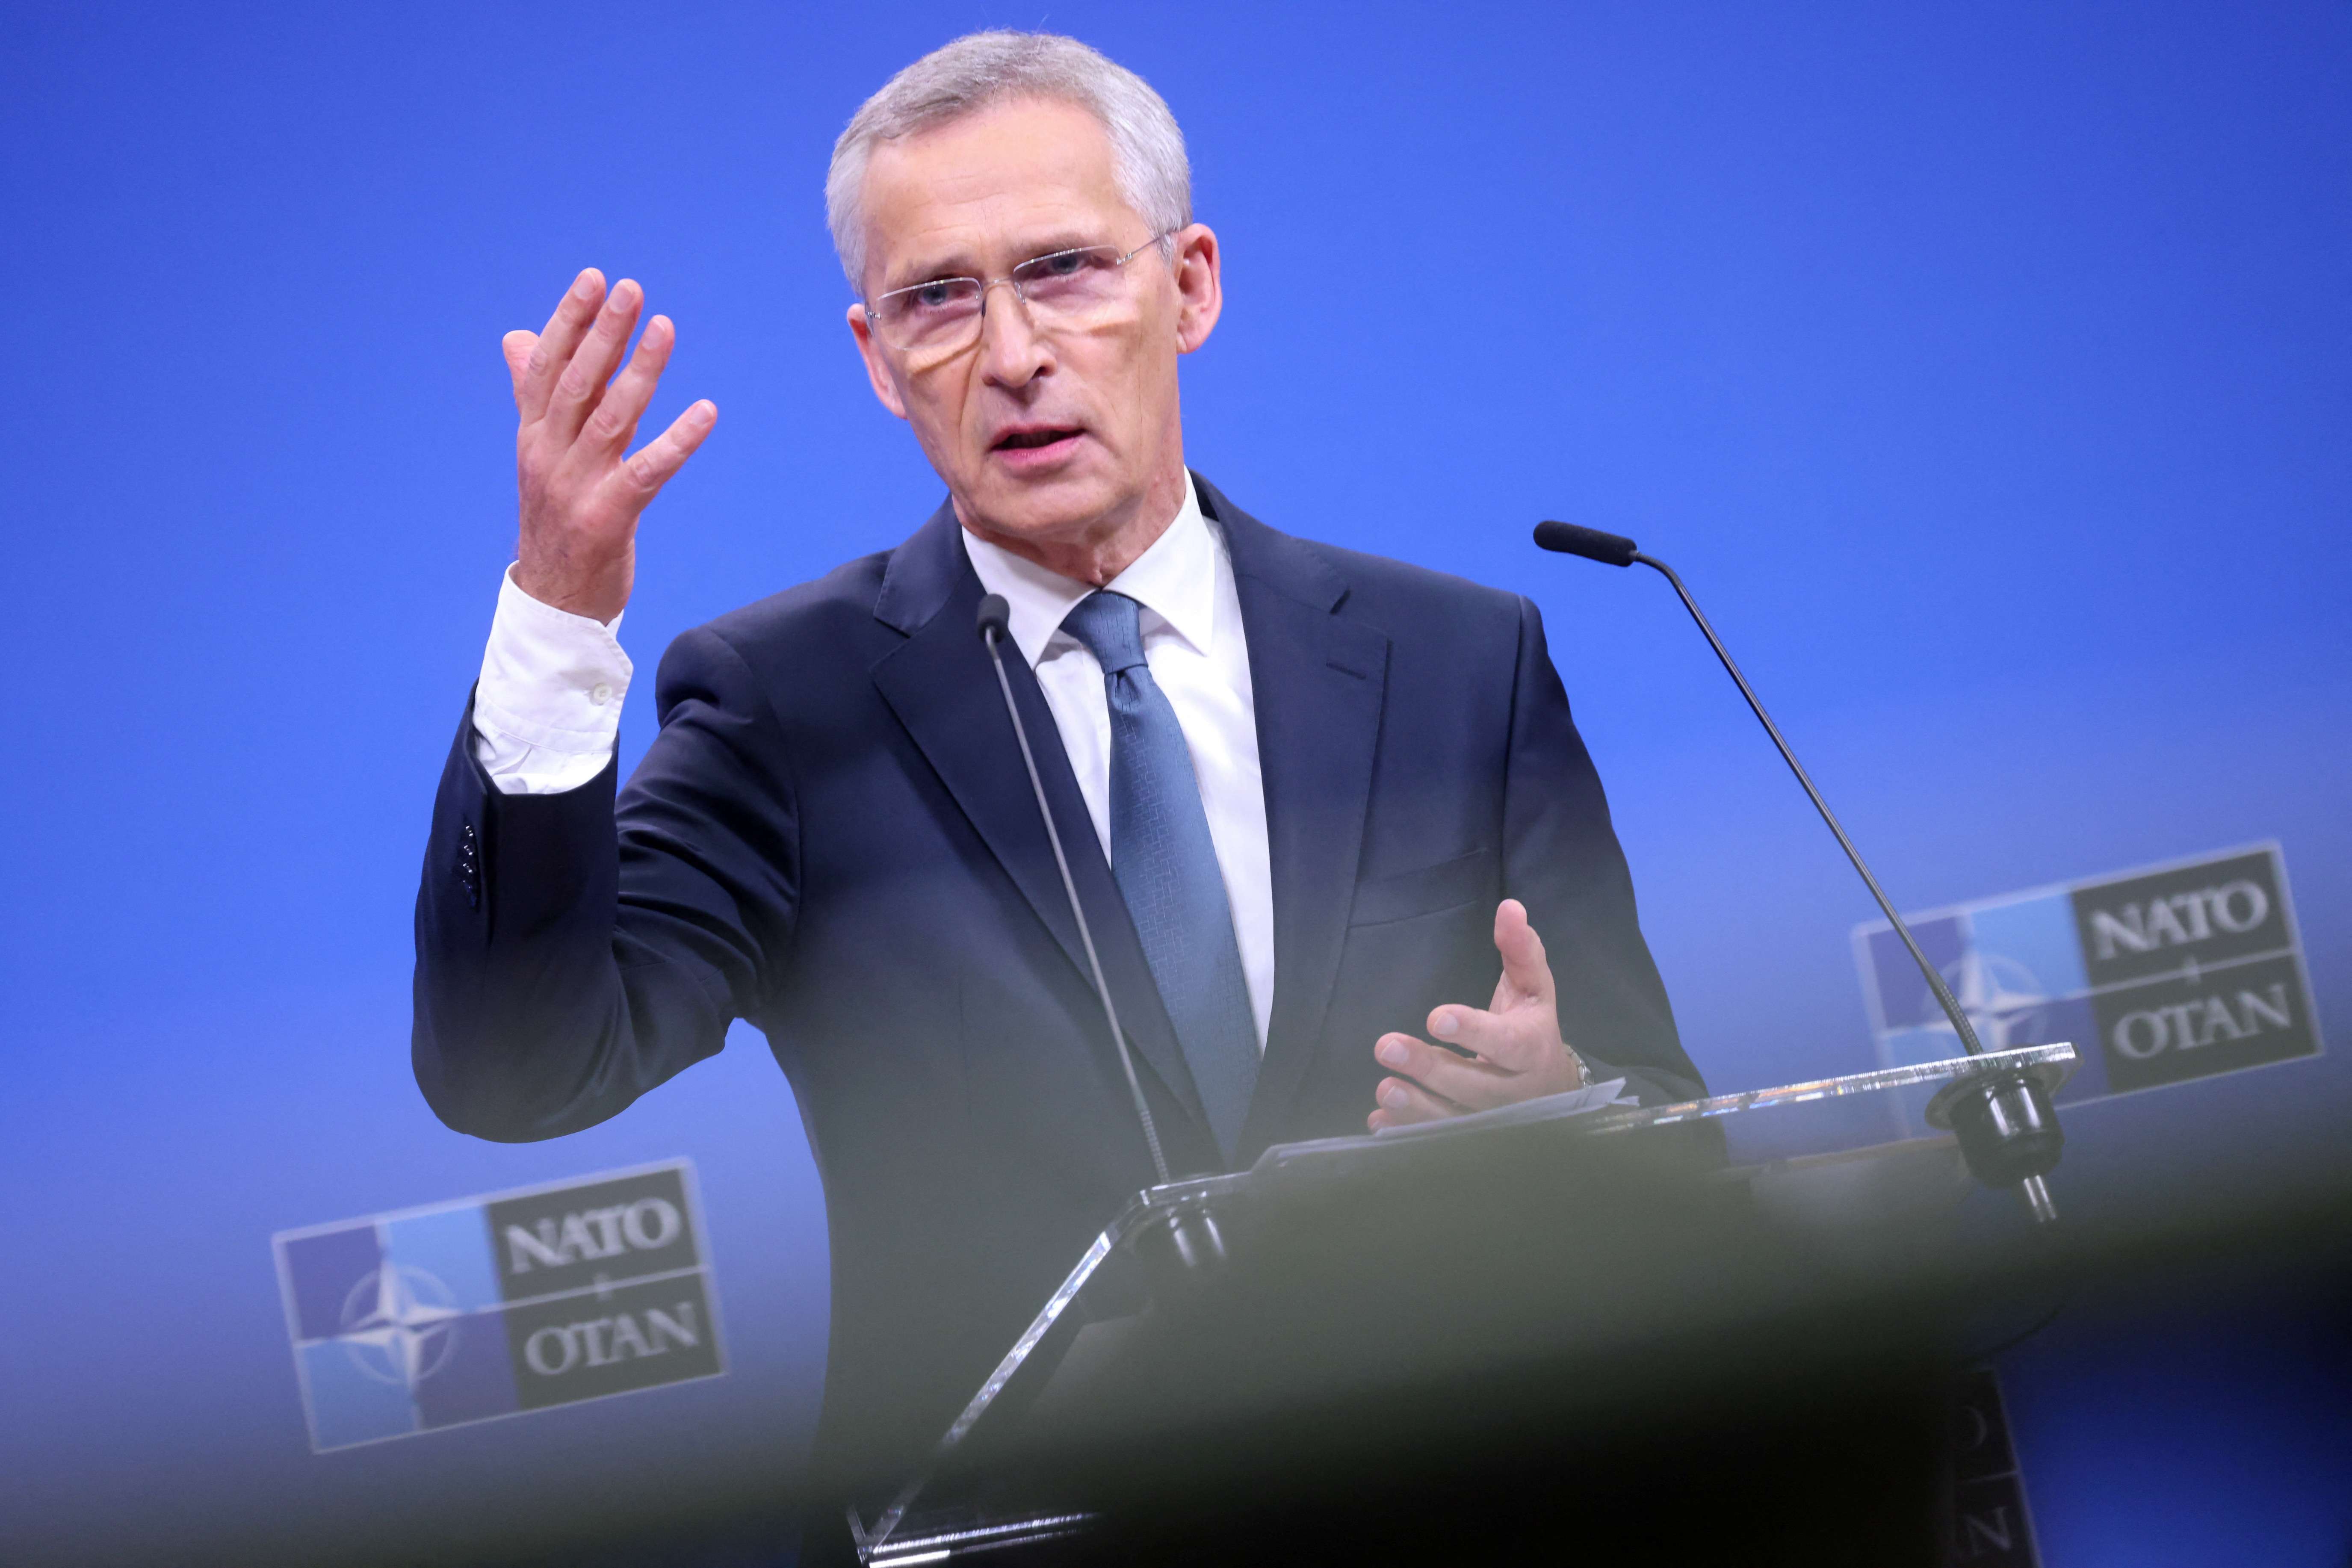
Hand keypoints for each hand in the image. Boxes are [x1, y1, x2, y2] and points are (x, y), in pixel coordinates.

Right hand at [503, 269, 717, 622]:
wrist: (553, 601)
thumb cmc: (556, 519)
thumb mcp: (541, 453)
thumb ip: (535, 394)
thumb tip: (518, 335)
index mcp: (533, 435)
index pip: (547, 366)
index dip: (569, 321)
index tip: (593, 279)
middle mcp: (549, 455)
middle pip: (577, 383)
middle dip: (603, 333)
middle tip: (630, 289)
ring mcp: (576, 487)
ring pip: (610, 418)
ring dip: (640, 372)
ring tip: (665, 328)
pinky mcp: (608, 518)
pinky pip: (648, 471)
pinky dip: (678, 441)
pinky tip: (706, 412)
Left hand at [1367, 899, 1588, 1130]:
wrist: (1550, 1086)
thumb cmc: (1532, 1026)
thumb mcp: (1533, 986)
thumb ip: (1520, 949)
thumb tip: (1510, 908)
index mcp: (1532, 1048)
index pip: (1506, 1043)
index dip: (1474, 1032)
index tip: (1436, 1017)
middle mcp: (1515, 1092)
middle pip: (1474, 1086)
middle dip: (1430, 1068)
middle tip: (1386, 1046)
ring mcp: (1493, 1121)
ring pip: (1455, 1121)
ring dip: (1416, 1108)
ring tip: (1384, 1088)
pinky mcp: (1472, 1138)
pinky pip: (1440, 1141)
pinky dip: (1407, 1133)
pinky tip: (1380, 1120)